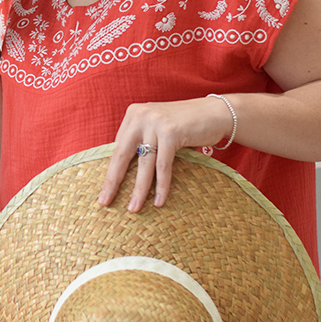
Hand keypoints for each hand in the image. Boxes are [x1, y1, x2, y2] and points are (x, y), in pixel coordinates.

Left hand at [97, 96, 233, 211]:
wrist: (216, 113)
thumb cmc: (186, 125)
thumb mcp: (158, 128)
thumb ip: (142, 140)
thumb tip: (124, 171)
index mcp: (133, 114)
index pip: (117, 147)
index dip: (112, 169)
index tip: (105, 189)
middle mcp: (140, 116)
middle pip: (122, 155)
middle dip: (113, 181)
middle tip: (104, 201)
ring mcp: (155, 123)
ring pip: (144, 164)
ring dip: (139, 190)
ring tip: (133, 208)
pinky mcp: (171, 132)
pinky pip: (163, 166)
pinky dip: (161, 185)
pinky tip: (159, 201)